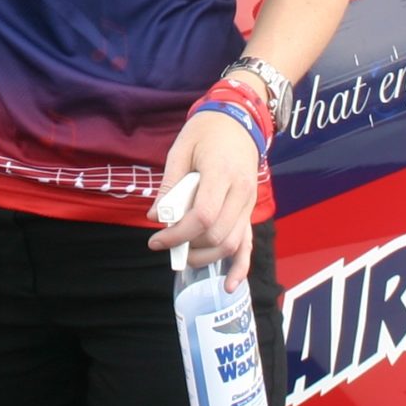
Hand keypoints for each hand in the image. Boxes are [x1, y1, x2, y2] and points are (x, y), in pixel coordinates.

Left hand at [147, 109, 261, 288]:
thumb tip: (155, 217)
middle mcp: (241, 192)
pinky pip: (249, 243)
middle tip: (165, 244)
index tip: (156, 240)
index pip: (203, 215)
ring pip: (232, 243)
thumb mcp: (180, 150)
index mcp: (221, 173)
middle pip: (217, 234)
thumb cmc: (206, 131)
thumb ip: (169, 186)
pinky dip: (240, 267)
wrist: (239, 120)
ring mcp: (249, 203)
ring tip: (182, 255)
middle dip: (188, 247)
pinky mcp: (250, 210)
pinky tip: (229, 285)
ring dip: (206, 257)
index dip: (178, 234)